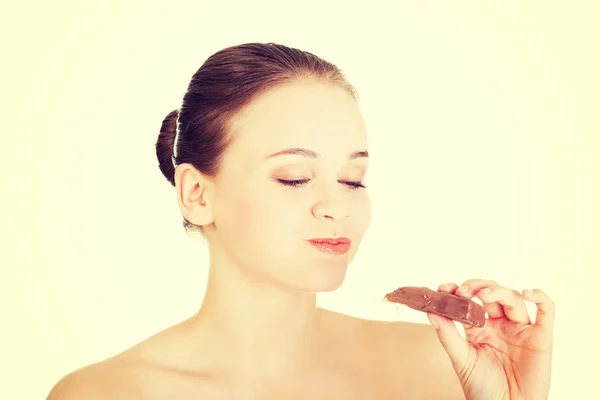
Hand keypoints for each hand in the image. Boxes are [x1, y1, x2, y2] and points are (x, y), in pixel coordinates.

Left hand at [426, 279, 554, 399]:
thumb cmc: (482, 389)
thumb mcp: (461, 359)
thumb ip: (448, 335)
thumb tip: (431, 310)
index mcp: (479, 328)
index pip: (470, 300)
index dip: (459, 290)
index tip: (445, 287)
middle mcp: (500, 325)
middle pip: (492, 294)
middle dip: (476, 287)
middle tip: (462, 291)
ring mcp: (520, 329)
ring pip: (513, 298)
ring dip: (498, 291)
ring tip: (483, 296)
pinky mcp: (540, 338)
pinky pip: (546, 311)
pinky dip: (540, 297)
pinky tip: (528, 293)